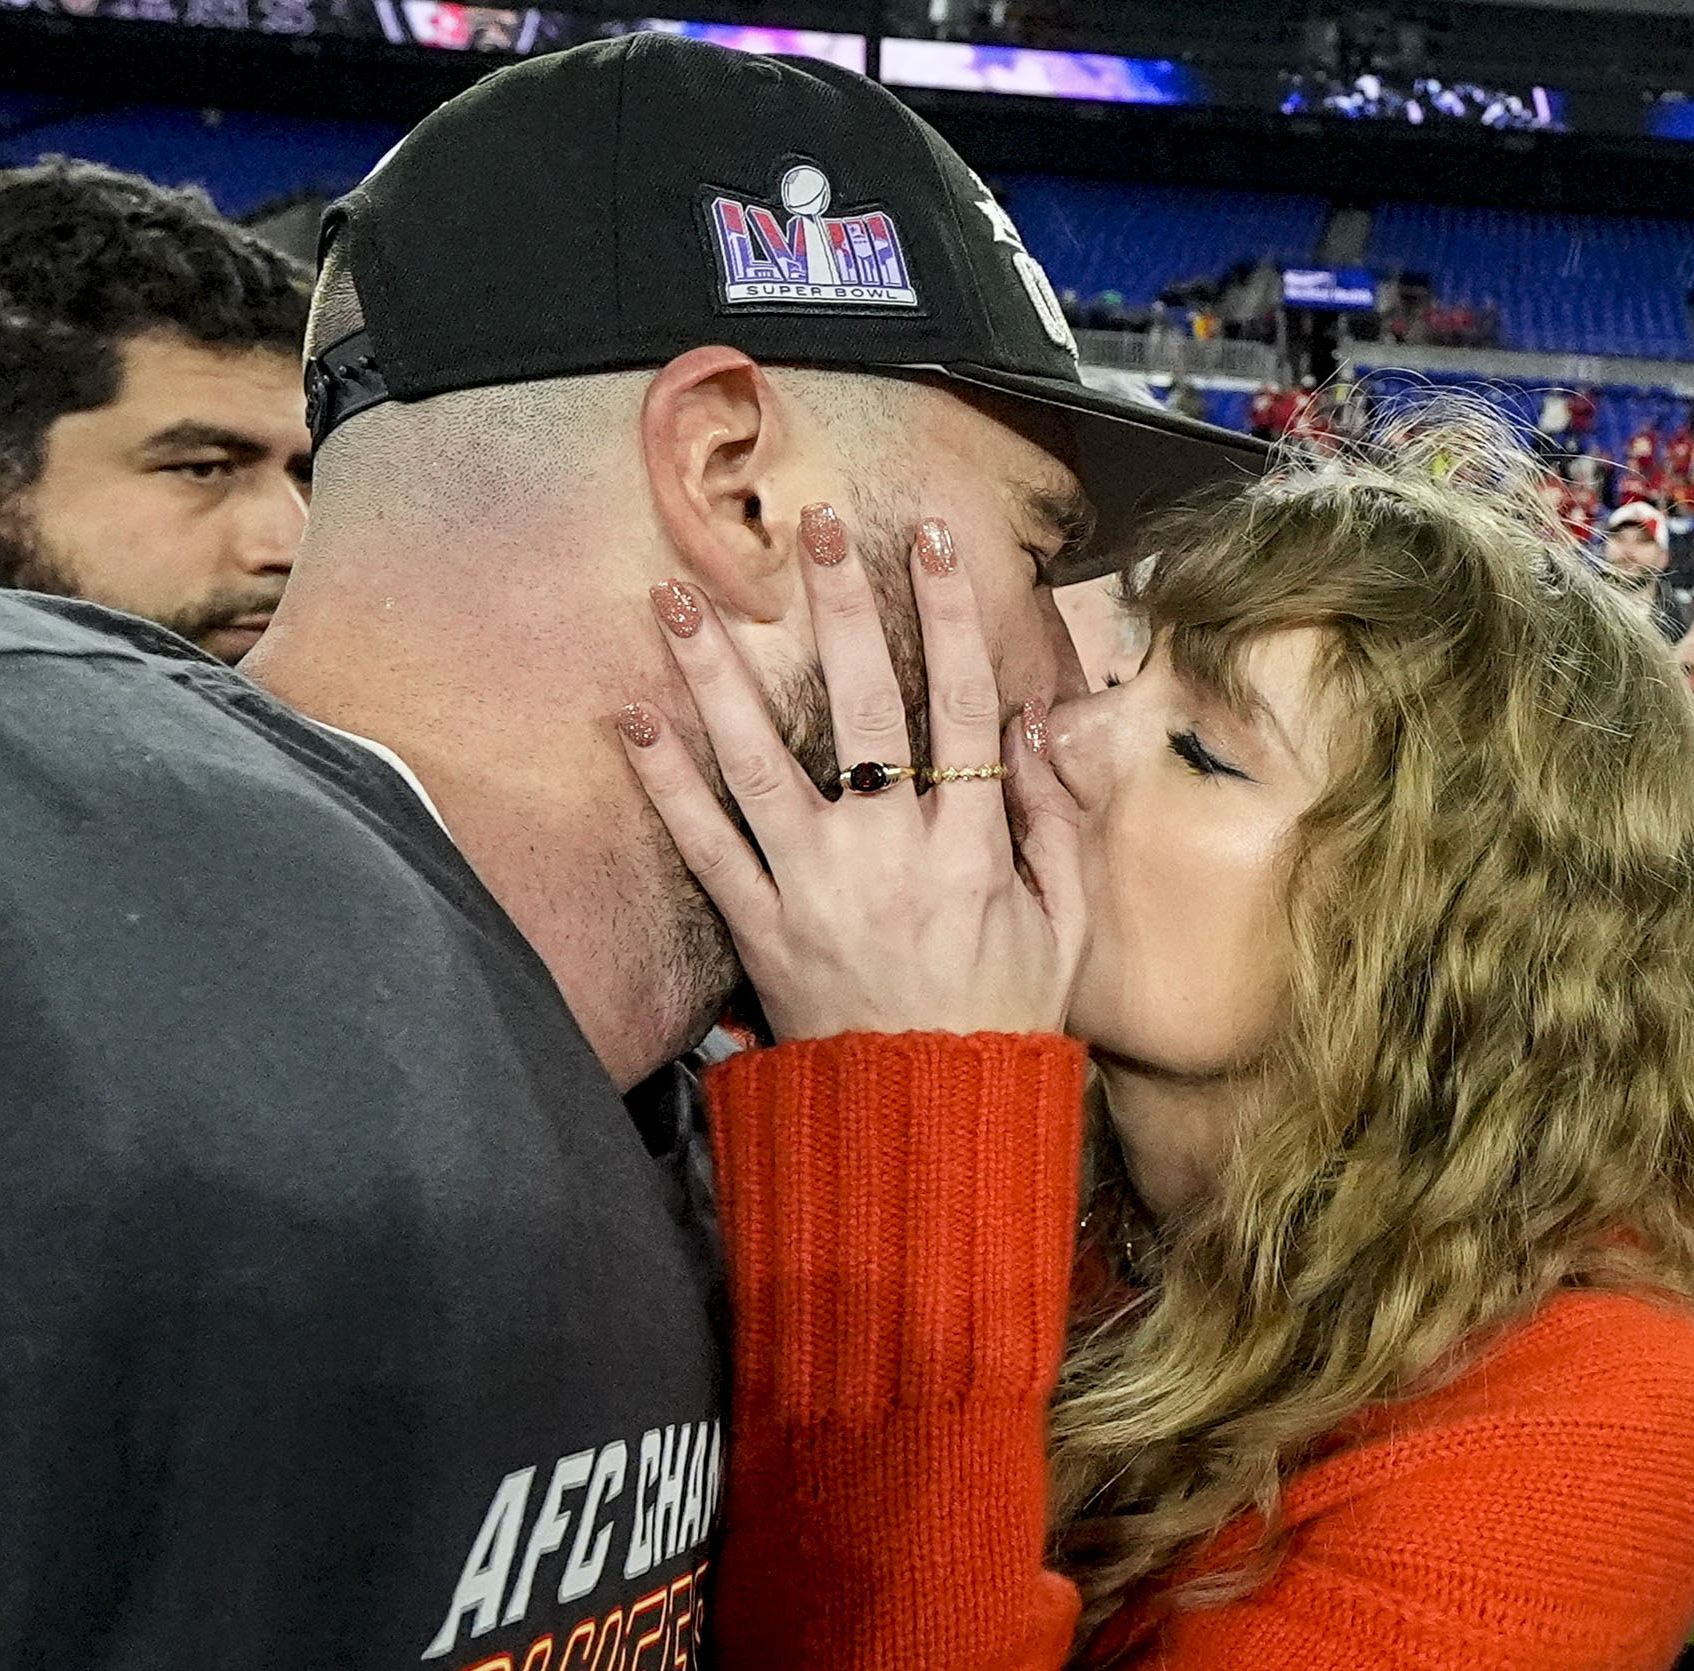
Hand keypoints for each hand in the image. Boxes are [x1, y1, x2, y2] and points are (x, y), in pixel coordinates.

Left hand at [617, 503, 1084, 1041]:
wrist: (928, 1122)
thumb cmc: (1001, 1019)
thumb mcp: (1063, 923)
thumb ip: (1051, 822)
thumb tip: (1031, 723)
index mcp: (971, 847)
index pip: (962, 703)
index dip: (948, 613)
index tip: (928, 537)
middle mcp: (889, 855)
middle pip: (864, 707)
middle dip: (839, 607)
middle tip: (813, 526)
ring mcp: (814, 890)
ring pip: (760, 762)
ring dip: (716, 675)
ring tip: (679, 596)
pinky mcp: (758, 930)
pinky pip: (703, 846)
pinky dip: (664, 783)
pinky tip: (630, 719)